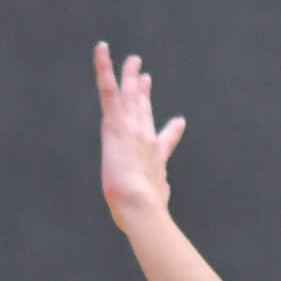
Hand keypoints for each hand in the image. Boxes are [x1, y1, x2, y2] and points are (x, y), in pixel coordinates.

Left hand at [95, 44, 186, 232]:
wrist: (140, 207)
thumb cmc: (143, 216)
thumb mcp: (151, 213)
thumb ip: (156, 212)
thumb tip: (161, 231)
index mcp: (156, 160)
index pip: (164, 141)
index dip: (171, 131)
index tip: (179, 122)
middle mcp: (147, 139)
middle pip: (146, 111)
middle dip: (146, 94)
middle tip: (145, 76)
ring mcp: (132, 128)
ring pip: (131, 94)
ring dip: (131, 75)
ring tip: (133, 60)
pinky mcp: (115, 123)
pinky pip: (109, 88)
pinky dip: (104, 67)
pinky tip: (101, 48)